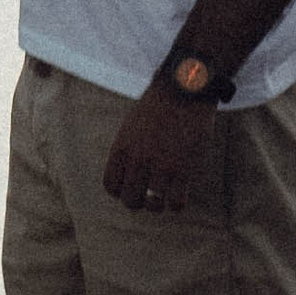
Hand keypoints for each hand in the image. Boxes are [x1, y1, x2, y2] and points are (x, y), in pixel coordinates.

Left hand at [103, 88, 206, 214]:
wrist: (184, 88)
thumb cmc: (160, 105)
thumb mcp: (132, 125)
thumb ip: (128, 149)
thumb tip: (129, 174)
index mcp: (121, 148)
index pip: (111, 186)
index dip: (121, 191)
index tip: (133, 187)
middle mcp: (137, 160)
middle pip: (130, 200)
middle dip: (140, 202)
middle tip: (150, 196)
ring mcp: (159, 166)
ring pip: (152, 205)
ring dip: (158, 206)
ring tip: (165, 198)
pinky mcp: (182, 169)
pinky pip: (175, 203)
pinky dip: (177, 205)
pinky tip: (180, 195)